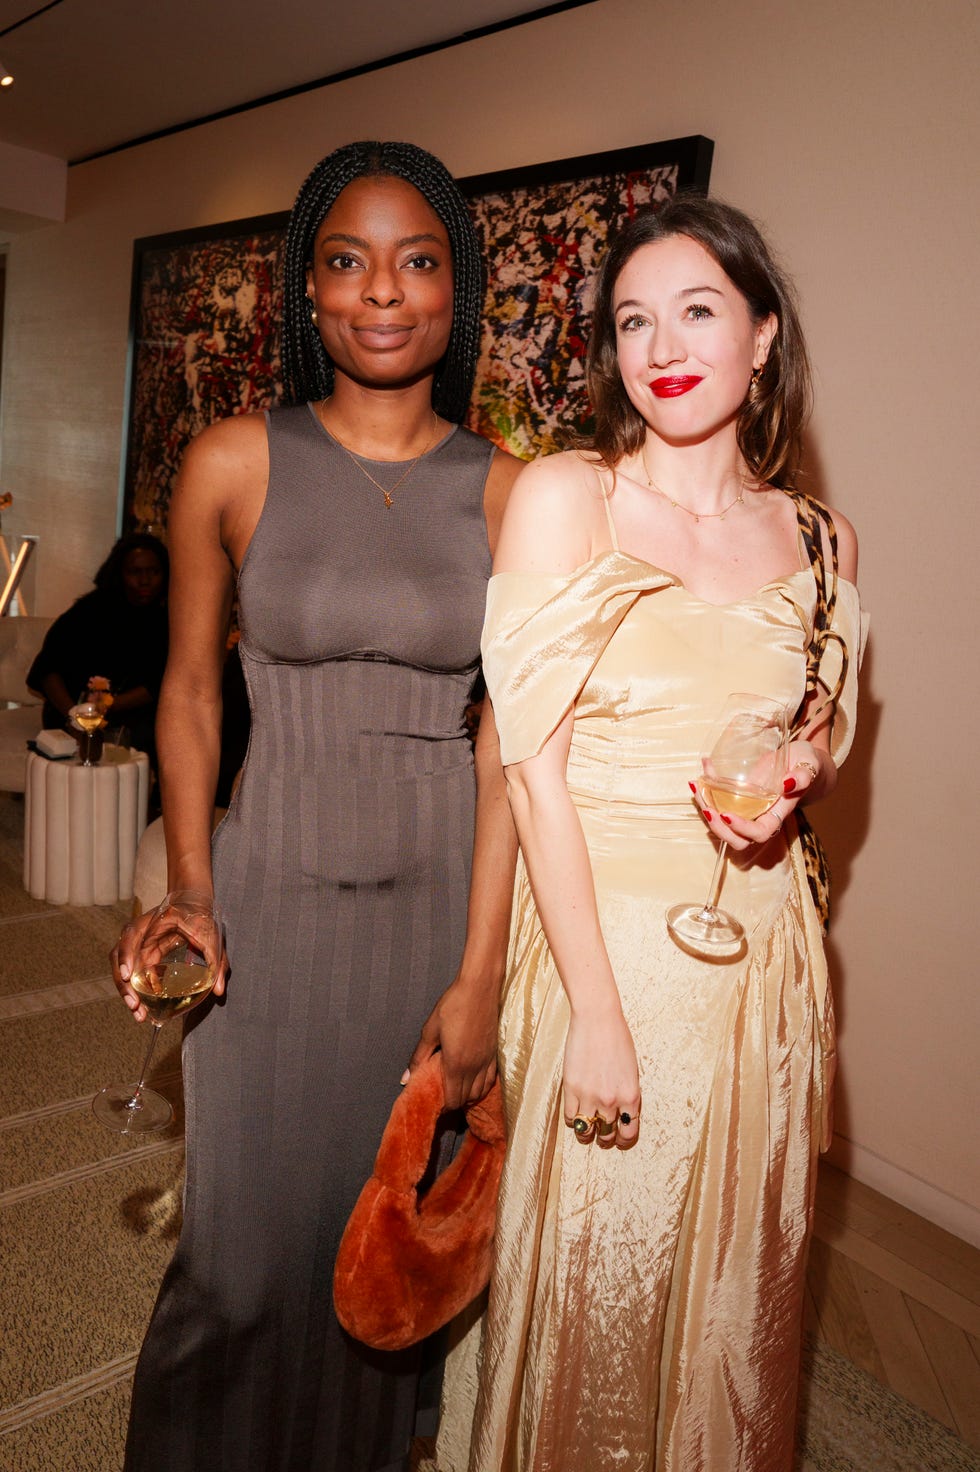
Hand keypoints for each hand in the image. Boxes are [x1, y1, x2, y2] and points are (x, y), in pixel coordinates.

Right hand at [111, 890, 227, 1023]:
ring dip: (126, 991)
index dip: (125, 958)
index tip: (127, 976)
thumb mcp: (212, 937)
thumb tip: (219, 991)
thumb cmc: (201, 918)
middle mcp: (138, 932)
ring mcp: (136, 943)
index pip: (129, 939)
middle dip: (124, 984)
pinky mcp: (141, 953)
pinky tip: (144, 1006)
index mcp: (151, 922)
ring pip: (122, 968)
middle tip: (135, 1006)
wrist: (194, 904)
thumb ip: (217, 963)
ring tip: (138, 1013)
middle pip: (119, 958)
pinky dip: (136, 989)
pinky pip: (132, 972)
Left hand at [404, 971, 500, 1109]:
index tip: (437, 1100)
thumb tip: (405, 1079)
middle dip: (456, 1102)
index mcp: (456, 1064)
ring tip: (458, 1088)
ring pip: (481, 1092)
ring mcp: (487, 1061)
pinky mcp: (495, 1053)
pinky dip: (482, 1085)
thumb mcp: (430, 1030)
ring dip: (470, 1095)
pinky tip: (474, 1079)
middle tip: (444, 1094)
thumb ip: (418, 1057)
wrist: (480, 987)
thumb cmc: (453, 1005)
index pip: (454, 1099)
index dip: (445, 1105)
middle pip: (467, 1099)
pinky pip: (491, 1079)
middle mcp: (474, 1067)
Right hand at [562, 1006, 640, 1148]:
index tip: (620, 1138)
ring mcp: (589, 1095)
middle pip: (607, 1134)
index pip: (629, 1131)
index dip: (624, 1138)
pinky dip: (573, 1120)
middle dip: (606, 1139)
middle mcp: (611, 1100)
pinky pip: (570, 1118)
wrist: (597, 1018)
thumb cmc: (618, 1038)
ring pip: (587, 1130)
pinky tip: (576, 1114)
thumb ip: (627, 1093)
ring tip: (587, 1132)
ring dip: (587, 1134)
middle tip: (603, 1137)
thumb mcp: (631, 1070)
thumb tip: (621, 1111)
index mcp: (631, 1095)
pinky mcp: (571, 1088)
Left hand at [690, 739, 824, 852]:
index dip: (742, 829)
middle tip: (706, 809)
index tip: (727, 815)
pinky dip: (706, 791)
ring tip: (696, 787)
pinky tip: (700, 775)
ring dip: (706, 809)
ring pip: (722, 823)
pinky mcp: (736, 797)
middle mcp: (760, 816)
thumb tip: (789, 784)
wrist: (799, 760)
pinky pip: (718, 802)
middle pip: (737, 839)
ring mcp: (747, 808)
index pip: (759, 833)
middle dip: (718, 829)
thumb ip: (803, 776)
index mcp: (778, 813)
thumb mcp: (809, 764)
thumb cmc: (806, 764)